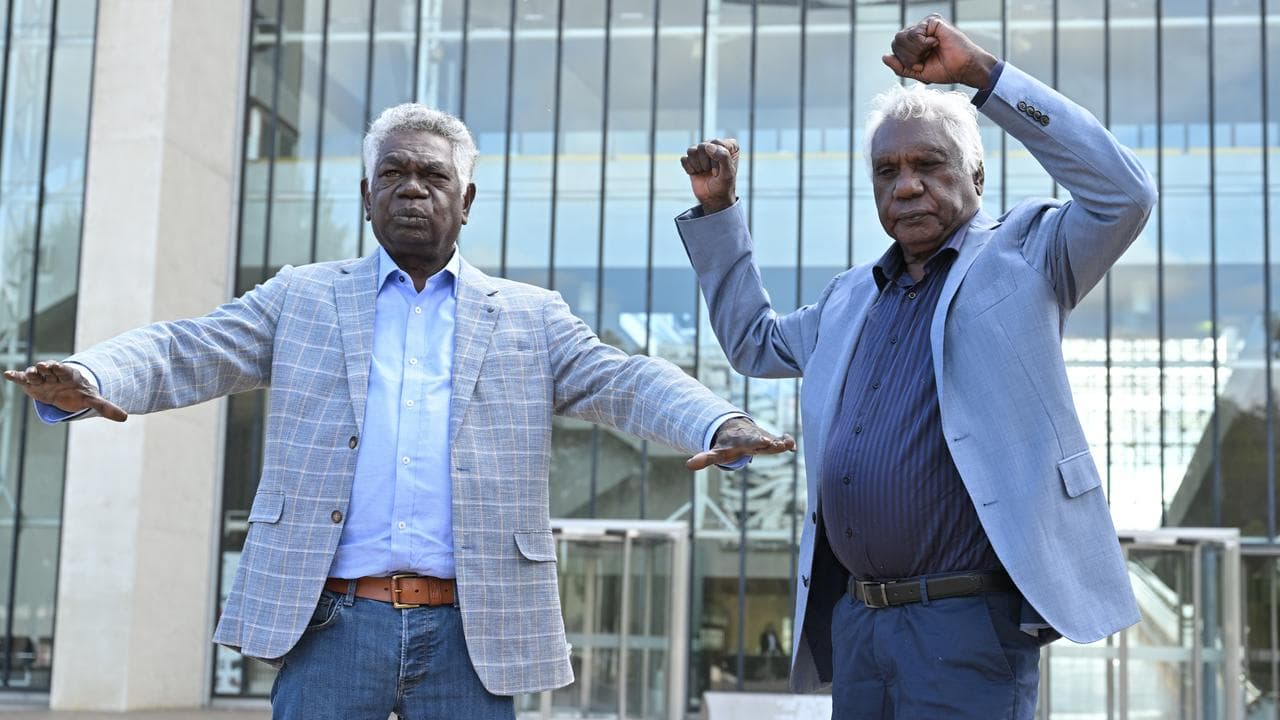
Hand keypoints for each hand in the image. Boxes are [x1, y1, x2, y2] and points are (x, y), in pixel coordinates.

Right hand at [2, 361, 126, 421]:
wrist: (68, 393)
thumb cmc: (80, 394)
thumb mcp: (92, 400)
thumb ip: (106, 408)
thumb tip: (125, 417)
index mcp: (69, 375)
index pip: (63, 370)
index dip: (59, 368)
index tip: (56, 367)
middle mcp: (54, 374)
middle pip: (47, 369)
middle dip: (44, 368)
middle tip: (41, 368)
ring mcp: (42, 378)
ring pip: (35, 373)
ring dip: (31, 373)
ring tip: (28, 375)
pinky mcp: (31, 384)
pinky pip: (22, 379)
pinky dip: (16, 376)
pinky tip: (8, 374)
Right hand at [680, 138, 738, 214]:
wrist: (714, 198)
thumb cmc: (724, 185)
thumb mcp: (728, 172)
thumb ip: (723, 156)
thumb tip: (707, 145)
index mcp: (728, 145)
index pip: (716, 143)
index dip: (716, 159)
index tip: (720, 171)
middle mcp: (715, 145)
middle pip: (702, 146)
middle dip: (706, 163)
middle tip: (712, 173)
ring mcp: (702, 151)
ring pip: (691, 151)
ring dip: (698, 166)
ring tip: (705, 172)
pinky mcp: (691, 159)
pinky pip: (684, 159)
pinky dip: (690, 169)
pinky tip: (697, 173)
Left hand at [686, 417, 795, 470]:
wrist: (736, 429)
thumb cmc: (727, 444)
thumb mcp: (717, 452)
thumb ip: (704, 458)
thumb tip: (688, 465)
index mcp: (744, 441)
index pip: (751, 441)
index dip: (757, 441)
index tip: (764, 440)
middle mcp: (756, 438)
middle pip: (764, 440)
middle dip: (771, 441)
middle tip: (778, 443)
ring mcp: (766, 439)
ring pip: (776, 440)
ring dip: (782, 442)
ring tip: (790, 445)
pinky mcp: (773, 441)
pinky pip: (782, 441)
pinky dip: (788, 443)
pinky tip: (794, 447)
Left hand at [882, 13, 997, 88]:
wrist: (963, 68)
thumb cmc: (945, 70)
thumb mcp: (917, 73)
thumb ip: (899, 67)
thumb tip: (884, 57)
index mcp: (914, 42)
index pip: (896, 46)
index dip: (903, 60)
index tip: (920, 67)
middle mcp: (919, 31)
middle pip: (896, 41)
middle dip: (908, 57)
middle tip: (923, 61)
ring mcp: (925, 25)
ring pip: (903, 37)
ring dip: (915, 52)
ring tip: (930, 52)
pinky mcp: (933, 20)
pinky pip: (914, 33)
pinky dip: (922, 44)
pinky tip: (935, 43)